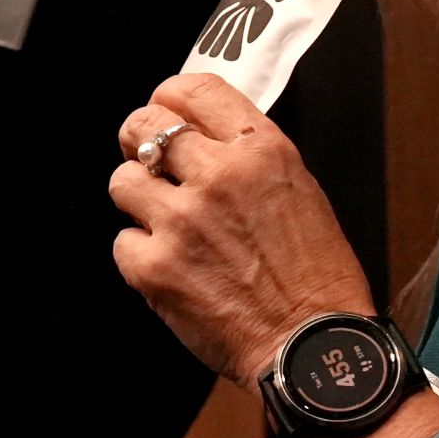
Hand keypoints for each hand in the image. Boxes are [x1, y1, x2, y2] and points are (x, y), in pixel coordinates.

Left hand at [107, 71, 378, 381]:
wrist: (311, 348)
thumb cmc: (316, 278)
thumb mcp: (300, 191)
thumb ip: (248, 158)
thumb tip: (200, 138)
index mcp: (262, 151)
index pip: (194, 89)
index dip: (169, 98)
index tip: (163, 110)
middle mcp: (219, 176)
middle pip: (144, 126)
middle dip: (138, 141)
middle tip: (146, 161)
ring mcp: (182, 221)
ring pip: (123, 181)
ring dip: (139, 201)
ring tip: (165, 224)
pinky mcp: (155, 266)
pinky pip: (123, 242)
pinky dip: (141, 256)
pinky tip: (172, 268)